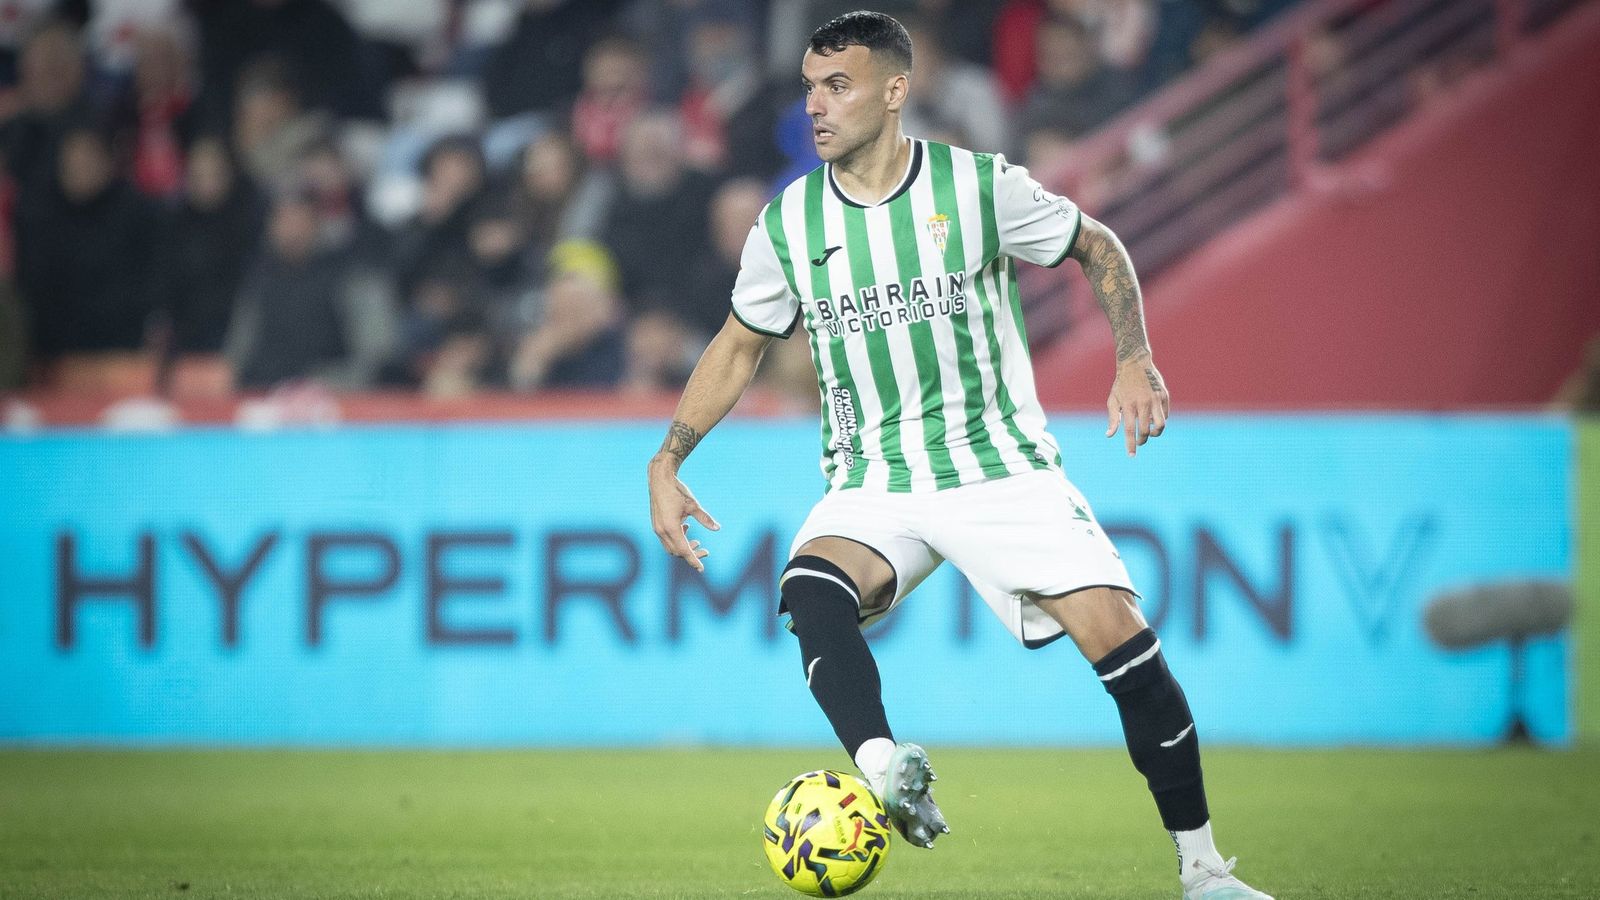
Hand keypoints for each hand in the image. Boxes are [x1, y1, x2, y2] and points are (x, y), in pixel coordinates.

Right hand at [647, 456, 720, 571]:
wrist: (659, 479)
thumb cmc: (677, 490)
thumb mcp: (694, 505)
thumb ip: (705, 519)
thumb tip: (718, 528)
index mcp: (671, 528)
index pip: (684, 551)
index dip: (693, 561)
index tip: (701, 568)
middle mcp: (661, 531)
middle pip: (677, 552)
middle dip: (691, 555)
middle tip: (706, 551)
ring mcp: (657, 528)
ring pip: (671, 547)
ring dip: (683, 547)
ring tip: (697, 542)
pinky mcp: (656, 524)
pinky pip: (666, 539)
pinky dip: (677, 539)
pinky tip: (686, 528)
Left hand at [1106, 353, 1168, 455]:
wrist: (1135, 363)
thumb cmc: (1121, 384)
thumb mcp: (1113, 400)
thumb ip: (1113, 418)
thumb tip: (1109, 435)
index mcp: (1129, 405)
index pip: (1130, 430)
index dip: (1131, 444)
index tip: (1131, 455)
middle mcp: (1143, 403)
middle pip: (1146, 430)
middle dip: (1142, 440)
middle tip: (1139, 441)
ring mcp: (1156, 399)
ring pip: (1161, 425)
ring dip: (1156, 433)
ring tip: (1149, 432)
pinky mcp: (1164, 395)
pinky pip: (1165, 414)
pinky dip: (1159, 420)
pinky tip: (1153, 418)